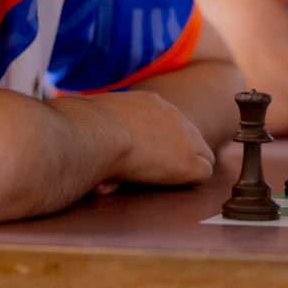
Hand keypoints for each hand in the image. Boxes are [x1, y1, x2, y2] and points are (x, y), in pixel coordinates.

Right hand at [89, 90, 214, 191]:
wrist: (97, 133)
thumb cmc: (84, 128)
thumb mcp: (97, 119)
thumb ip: (103, 128)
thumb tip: (93, 145)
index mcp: (150, 103)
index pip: (170, 122)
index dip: (165, 140)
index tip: (152, 153)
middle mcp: (172, 115)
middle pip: (192, 136)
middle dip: (182, 152)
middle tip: (163, 168)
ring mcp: (183, 137)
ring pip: (202, 153)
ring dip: (188, 165)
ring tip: (170, 179)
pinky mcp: (186, 162)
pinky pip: (204, 171)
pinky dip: (191, 179)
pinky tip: (175, 185)